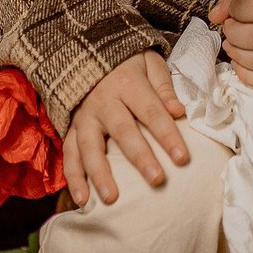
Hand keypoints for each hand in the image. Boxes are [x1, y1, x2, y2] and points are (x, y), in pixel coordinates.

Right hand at [64, 51, 188, 204]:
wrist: (88, 52)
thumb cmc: (127, 63)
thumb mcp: (149, 62)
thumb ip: (163, 86)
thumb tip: (178, 111)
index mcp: (128, 84)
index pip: (151, 111)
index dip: (167, 135)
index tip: (183, 158)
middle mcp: (104, 102)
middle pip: (123, 131)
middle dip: (139, 157)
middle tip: (156, 180)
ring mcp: (85, 116)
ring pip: (89, 146)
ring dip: (99, 173)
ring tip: (112, 198)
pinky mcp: (71, 128)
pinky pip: (69, 154)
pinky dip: (73, 178)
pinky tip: (83, 199)